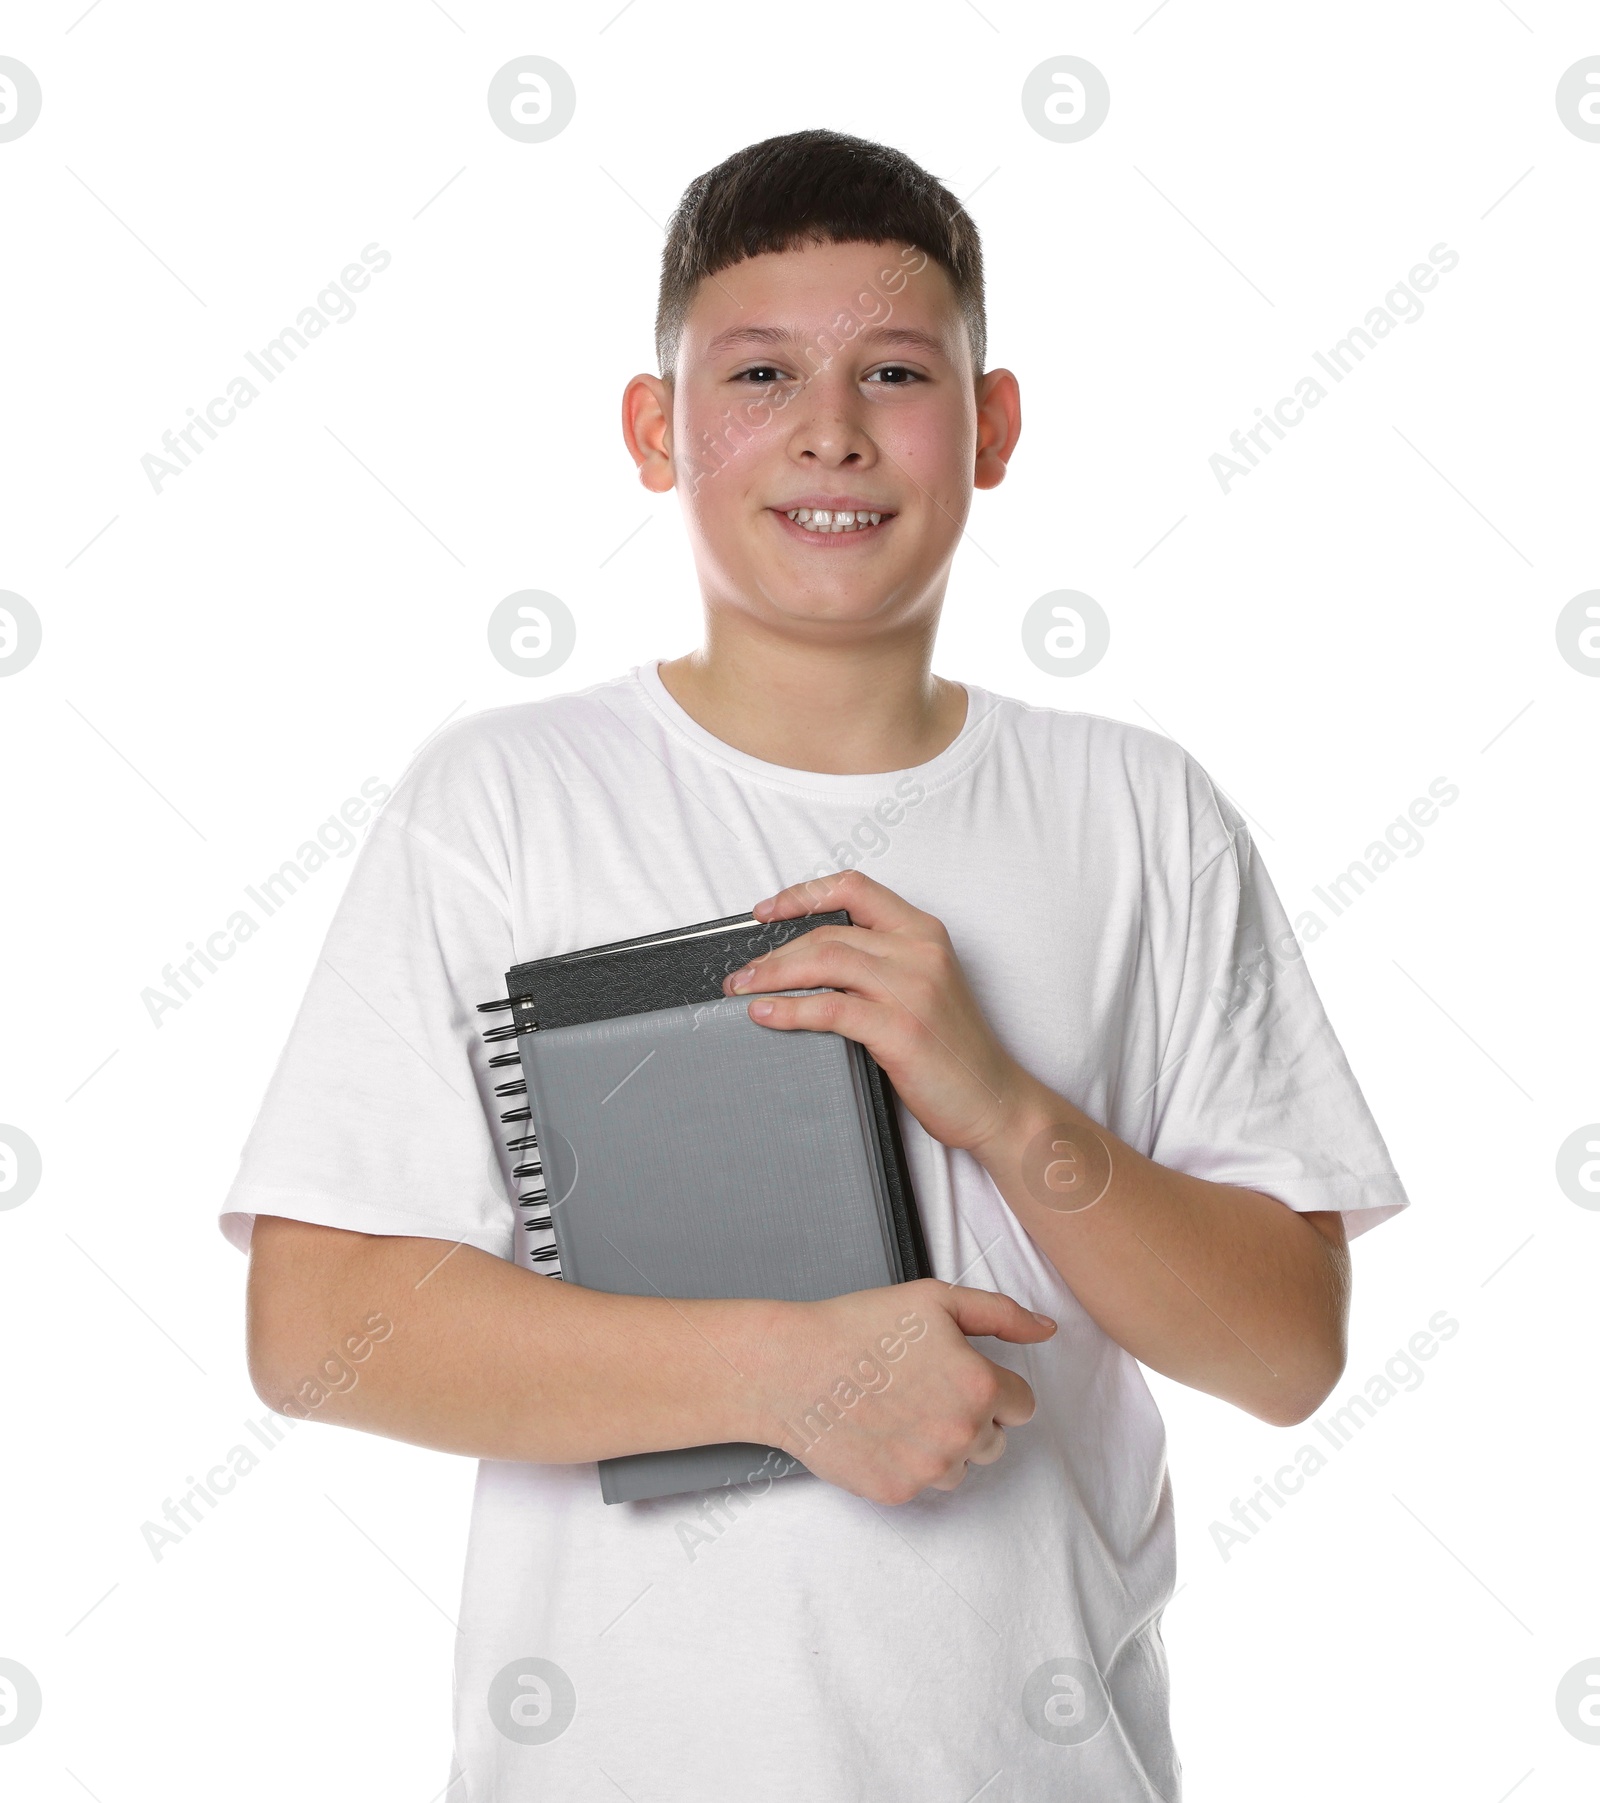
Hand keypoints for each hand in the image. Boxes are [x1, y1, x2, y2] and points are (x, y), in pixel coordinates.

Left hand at [723, 868, 1035, 1160]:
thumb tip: (806, 967)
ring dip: (772, 975)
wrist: (995, 1100)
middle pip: (829, 931)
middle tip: (742, 973)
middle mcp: (919, 951)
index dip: (802, 894)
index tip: (766, 911)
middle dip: (774, 951)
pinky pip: (829, 1007)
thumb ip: (877, 967)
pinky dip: (788, 1008)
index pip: (854, 888)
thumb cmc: (954, 1051)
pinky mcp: (900, 1029)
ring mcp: (912, 988)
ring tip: (742, 990)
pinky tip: (765, 1014)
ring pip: (824, 960)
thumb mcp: (921, 989)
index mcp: (924, 933)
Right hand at [750, 1279, 1055, 1504]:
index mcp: (979, 1386)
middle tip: (921, 1388)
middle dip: (970, 1417)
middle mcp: (962, 1434)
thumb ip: (1001, 1314)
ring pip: (961, 1467)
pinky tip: (879, 1431)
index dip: (991, 1386)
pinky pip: (923, 1485)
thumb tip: (1046, 1330)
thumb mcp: (935, 1300)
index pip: (1022, 1405)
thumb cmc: (859, 1327)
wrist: (792, 1368)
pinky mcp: (898, 1492)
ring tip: (898, 1410)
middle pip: (994, 1440)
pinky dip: (907, 1463)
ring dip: (942, 1445)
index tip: (957, 1375)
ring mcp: (929, 1469)